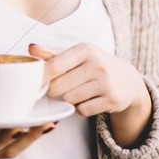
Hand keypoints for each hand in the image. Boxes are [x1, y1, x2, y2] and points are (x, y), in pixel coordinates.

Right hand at [0, 114, 55, 158]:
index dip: (5, 137)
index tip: (19, 126)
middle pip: (10, 150)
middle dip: (30, 138)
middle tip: (48, 123)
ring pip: (15, 148)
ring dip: (34, 137)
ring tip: (52, 122)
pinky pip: (14, 143)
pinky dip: (29, 134)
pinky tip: (44, 122)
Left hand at [29, 43, 151, 146]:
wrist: (128, 80)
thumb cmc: (96, 65)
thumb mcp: (78, 55)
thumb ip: (53, 54)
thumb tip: (31, 48)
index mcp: (85, 49)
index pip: (53, 66)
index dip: (41, 78)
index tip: (36, 83)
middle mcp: (97, 64)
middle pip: (58, 87)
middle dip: (55, 90)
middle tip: (62, 87)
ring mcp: (106, 82)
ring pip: (69, 100)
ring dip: (69, 99)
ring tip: (79, 91)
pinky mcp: (112, 99)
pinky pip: (82, 111)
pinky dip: (81, 108)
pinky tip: (89, 100)